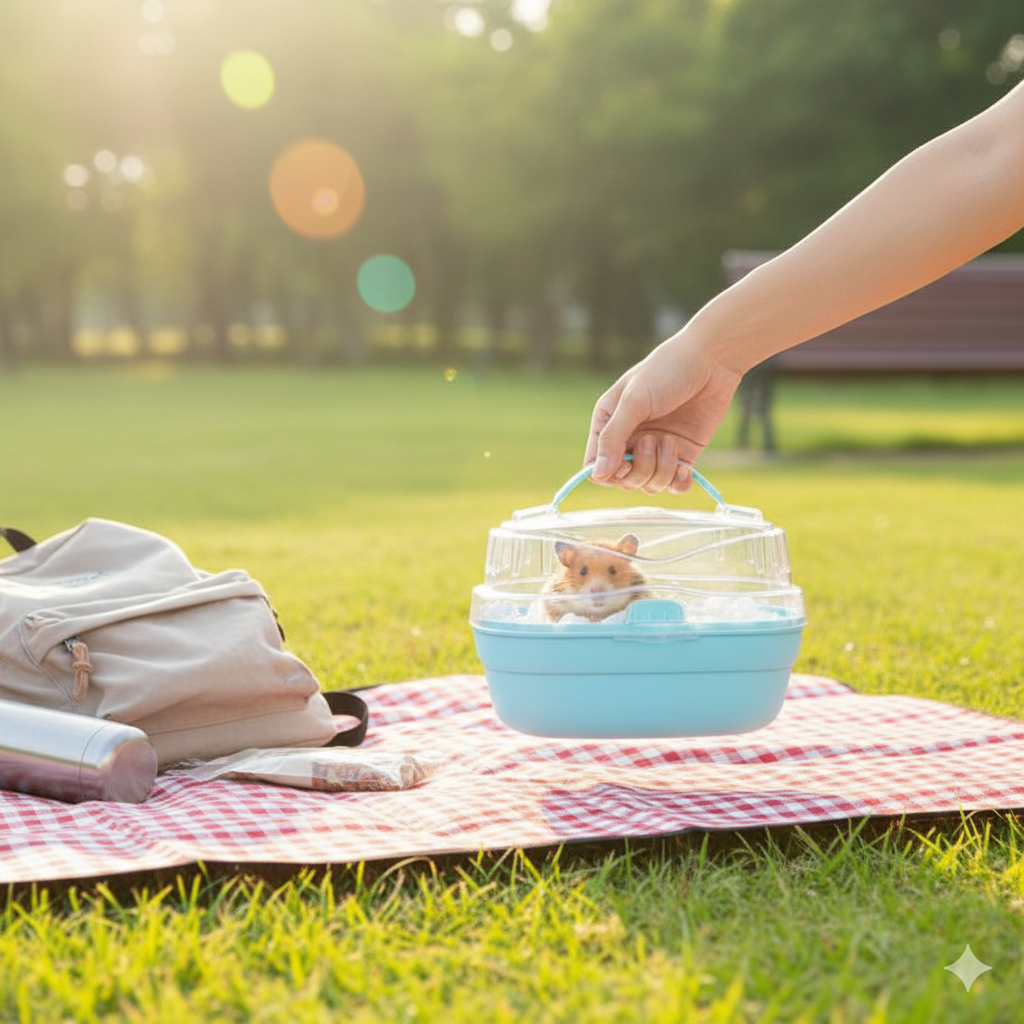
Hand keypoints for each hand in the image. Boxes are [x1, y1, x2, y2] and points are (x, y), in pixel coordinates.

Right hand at [584, 331, 743, 494]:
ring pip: (649, 485)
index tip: (624, 463)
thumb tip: (596, 475)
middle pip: (624, 480)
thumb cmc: (667, 371)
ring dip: (662, 470)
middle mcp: (630, 440)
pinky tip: (686, 467)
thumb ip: (613, 438)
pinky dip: (679, 482)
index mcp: (609, 424)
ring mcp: (657, 450)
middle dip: (639, 469)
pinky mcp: (683, 454)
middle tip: (651, 440)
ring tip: (671, 441)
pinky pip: (675, 485)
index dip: (609, 473)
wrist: (712, 360)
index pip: (597, 466)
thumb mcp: (634, 401)